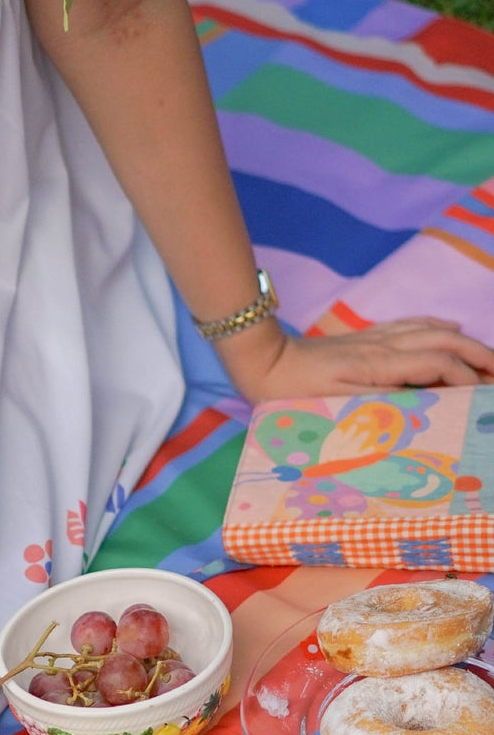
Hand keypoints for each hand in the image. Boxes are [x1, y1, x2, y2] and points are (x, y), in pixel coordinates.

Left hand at [220, 316, 493, 403]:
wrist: (263, 364)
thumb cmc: (293, 395)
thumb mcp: (335, 408)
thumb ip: (378, 406)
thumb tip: (419, 403)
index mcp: (380, 365)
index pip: (438, 364)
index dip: (465, 378)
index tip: (482, 397)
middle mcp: (384, 346)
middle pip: (445, 342)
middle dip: (478, 356)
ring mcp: (375, 338)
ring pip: (432, 331)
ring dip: (464, 343)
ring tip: (486, 358)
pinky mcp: (364, 338)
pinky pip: (411, 325)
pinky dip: (437, 328)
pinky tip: (449, 332)